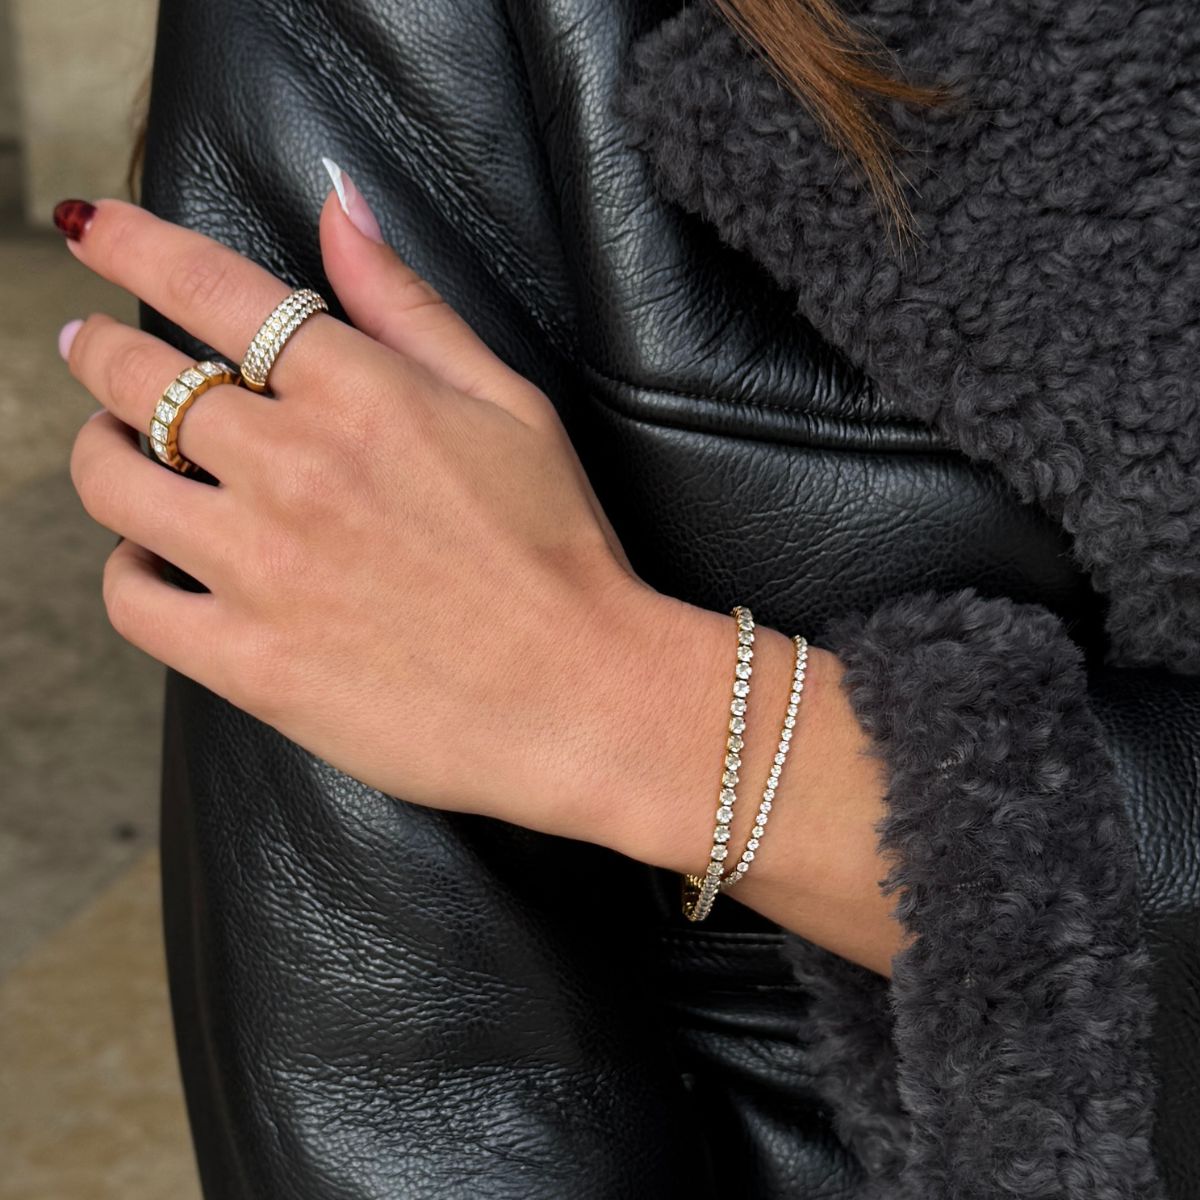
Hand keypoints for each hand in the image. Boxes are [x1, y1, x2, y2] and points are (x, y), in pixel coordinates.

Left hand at [59, 181, 656, 840]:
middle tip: (92, 350)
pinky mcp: (251, 663)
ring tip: (119, 451)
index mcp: (361, 394)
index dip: (132, 244)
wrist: (579, 694)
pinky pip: (132, 601)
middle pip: (136, 379)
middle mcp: (296, 468)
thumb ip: (409, 305)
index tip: (94, 230)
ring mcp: (264, 569)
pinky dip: (126, 571)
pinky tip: (154, 562)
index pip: (208, 288)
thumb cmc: (557, 549)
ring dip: (101, 452)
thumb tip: (338, 207)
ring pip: (112, 482)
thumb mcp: (508, 403)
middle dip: (98, 350)